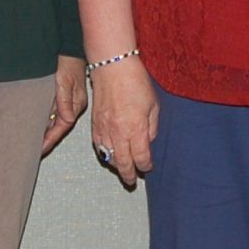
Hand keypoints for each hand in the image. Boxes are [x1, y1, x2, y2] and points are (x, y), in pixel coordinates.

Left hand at [42, 56, 87, 153]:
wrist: (70, 45)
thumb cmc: (69, 61)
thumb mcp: (65, 80)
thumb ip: (64, 100)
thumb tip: (65, 120)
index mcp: (76, 104)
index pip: (62, 127)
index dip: (50, 140)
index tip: (40, 150)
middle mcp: (73, 104)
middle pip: (59, 127)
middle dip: (48, 139)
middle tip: (34, 150)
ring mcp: (70, 99)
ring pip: (57, 120)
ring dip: (47, 129)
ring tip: (34, 139)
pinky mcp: (65, 94)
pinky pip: (55, 111)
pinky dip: (47, 118)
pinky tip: (39, 122)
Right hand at [86, 55, 159, 188]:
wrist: (112, 67)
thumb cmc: (136, 82)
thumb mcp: (153, 105)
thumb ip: (151, 126)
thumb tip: (148, 140)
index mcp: (136, 129)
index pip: (141, 157)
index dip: (145, 166)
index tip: (147, 167)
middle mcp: (119, 133)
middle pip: (123, 163)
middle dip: (128, 174)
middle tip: (131, 180)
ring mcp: (104, 129)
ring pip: (108, 157)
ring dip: (116, 165)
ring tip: (122, 169)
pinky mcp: (94, 124)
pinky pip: (98, 146)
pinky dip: (103, 154)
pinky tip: (108, 155)